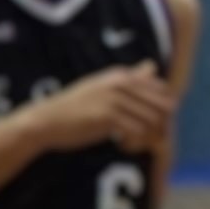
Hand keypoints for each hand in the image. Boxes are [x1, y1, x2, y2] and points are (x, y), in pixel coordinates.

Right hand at [37, 63, 173, 156]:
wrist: (46, 121)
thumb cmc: (76, 107)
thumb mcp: (103, 86)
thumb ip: (130, 77)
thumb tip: (153, 63)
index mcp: (121, 75)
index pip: (162, 90)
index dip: (163, 110)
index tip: (151, 125)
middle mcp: (120, 83)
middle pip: (162, 105)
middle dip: (161, 125)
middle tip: (147, 138)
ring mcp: (113, 98)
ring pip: (152, 120)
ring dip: (148, 135)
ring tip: (132, 142)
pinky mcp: (106, 116)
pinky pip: (137, 131)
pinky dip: (135, 142)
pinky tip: (121, 145)